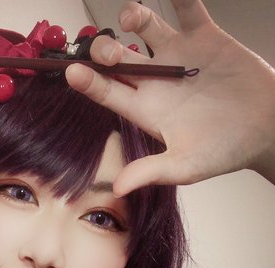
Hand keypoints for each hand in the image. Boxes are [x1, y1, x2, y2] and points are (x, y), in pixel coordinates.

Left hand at [66, 0, 274, 194]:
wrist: (265, 130)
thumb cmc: (224, 151)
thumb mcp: (186, 166)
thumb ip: (151, 171)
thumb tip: (119, 189)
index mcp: (145, 110)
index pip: (108, 93)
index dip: (89, 82)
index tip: (72, 72)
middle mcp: (155, 81)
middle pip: (118, 58)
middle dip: (105, 50)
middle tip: (106, 50)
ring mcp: (177, 56)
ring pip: (145, 28)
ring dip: (134, 17)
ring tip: (132, 18)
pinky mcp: (204, 38)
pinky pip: (187, 9)